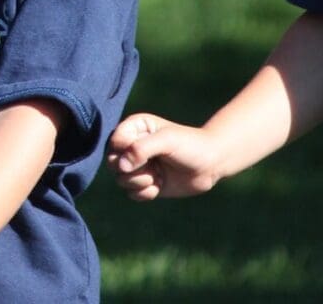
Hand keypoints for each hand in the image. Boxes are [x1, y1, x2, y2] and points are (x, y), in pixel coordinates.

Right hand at [106, 113, 224, 199]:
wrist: (211, 164)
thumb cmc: (190, 146)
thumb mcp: (166, 141)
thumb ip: (141, 149)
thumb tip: (120, 166)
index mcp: (135, 128)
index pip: (114, 142)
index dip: (124, 152)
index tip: (145, 154)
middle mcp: (133, 147)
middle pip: (111, 162)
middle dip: (131, 170)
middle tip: (150, 168)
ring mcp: (139, 166)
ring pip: (121, 180)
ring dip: (140, 182)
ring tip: (157, 176)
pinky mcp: (146, 184)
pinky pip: (132, 194)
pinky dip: (145, 193)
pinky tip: (159, 186)